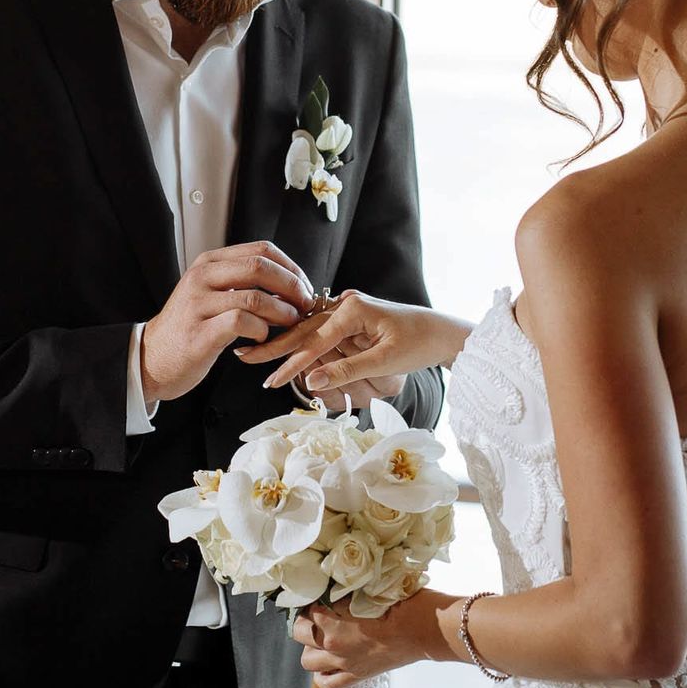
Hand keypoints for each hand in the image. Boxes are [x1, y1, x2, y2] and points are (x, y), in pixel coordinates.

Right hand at [141, 241, 315, 404]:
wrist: (153, 358)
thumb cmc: (191, 328)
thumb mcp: (213, 293)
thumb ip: (243, 282)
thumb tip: (291, 283)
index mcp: (209, 262)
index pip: (261, 250)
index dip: (291, 268)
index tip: (304, 287)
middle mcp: (202, 277)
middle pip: (260, 267)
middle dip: (292, 286)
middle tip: (304, 305)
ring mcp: (198, 304)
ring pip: (255, 296)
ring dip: (282, 312)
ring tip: (289, 323)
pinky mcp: (199, 332)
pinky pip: (241, 322)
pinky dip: (261, 330)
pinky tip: (261, 338)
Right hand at [236, 290, 467, 399]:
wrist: (441, 332)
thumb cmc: (419, 344)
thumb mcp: (384, 360)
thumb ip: (346, 370)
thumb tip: (311, 382)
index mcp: (353, 309)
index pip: (313, 340)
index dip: (290, 362)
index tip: (269, 379)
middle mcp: (346, 304)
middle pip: (304, 329)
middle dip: (275, 346)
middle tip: (245, 358)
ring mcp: (348, 310)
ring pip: (309, 331)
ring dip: (285, 345)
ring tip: (257, 356)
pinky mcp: (351, 320)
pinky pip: (321, 333)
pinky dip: (303, 344)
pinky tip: (283, 351)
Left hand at [290, 591, 452, 687]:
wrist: (426, 628)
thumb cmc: (404, 602)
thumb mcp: (371, 587)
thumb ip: (347, 591)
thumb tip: (334, 587)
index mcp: (333, 619)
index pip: (306, 608)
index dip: (312, 600)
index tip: (319, 595)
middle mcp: (333, 643)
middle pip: (299, 634)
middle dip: (305, 622)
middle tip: (317, 615)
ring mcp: (344, 662)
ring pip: (308, 660)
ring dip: (312, 648)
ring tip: (323, 638)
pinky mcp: (357, 676)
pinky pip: (327, 684)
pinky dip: (324, 675)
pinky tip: (330, 664)